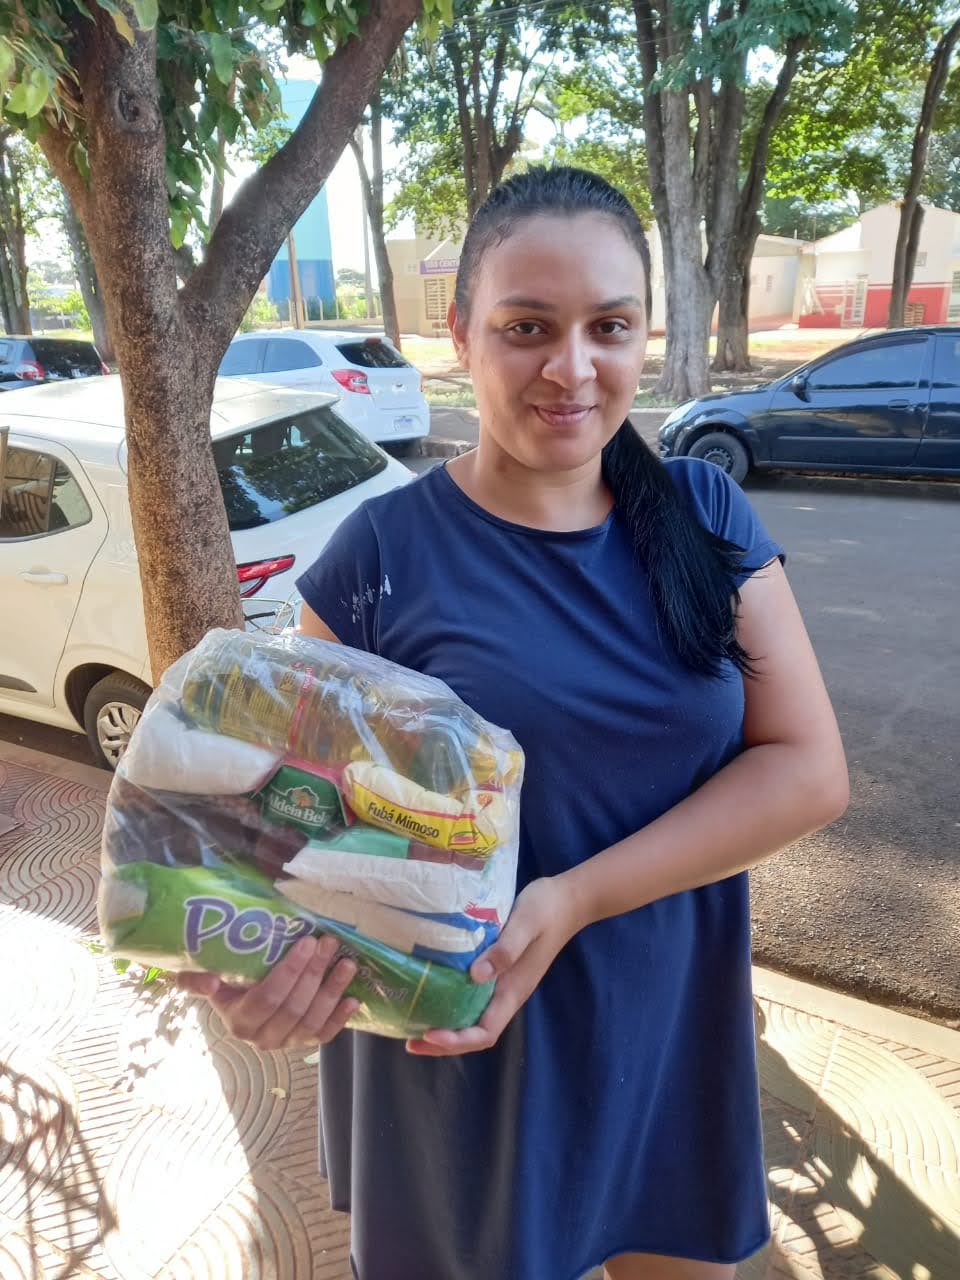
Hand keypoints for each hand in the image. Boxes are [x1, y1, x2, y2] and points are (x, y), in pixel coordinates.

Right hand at [176, 935, 358, 1050]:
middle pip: (294, 1007)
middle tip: (329, 943)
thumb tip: (209, 980)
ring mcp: (285, 1043)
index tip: (307, 942)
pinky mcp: (302, 1044)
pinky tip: (354, 999)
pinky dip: (340, 1019)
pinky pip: (324, 1036)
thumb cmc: (223, 984)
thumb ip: (194, 979)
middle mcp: (262, 1038)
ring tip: (348, 964)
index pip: (267, 997)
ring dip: (333, 991)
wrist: (234, 1007)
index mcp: (238, 1021)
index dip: (290, 971)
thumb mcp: (201, 978)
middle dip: (315, 973)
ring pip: (312, 1021)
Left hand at [406, 876, 579, 1056]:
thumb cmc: (547, 909)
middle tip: (410, 1042)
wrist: (568, 899)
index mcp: (514, 990)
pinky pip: (473, 997)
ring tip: (414, 1024)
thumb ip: (505, 950)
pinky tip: (433, 991)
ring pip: (473, 1018)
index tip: (430, 1033)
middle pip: (475, 1033)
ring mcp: (504, 984)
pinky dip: (452, 1003)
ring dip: (446, 1027)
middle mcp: (508, 994)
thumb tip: (476, 976)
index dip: (458, 1040)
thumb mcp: (526, 924)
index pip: (486, 1032)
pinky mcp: (500, 970)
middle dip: (444, 1043)